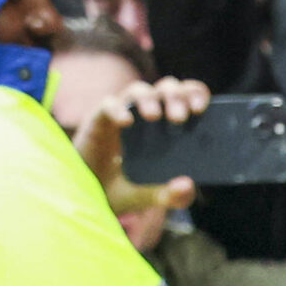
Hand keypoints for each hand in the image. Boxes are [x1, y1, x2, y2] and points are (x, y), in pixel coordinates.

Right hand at [72, 78, 209, 252]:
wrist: (85, 197)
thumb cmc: (121, 190)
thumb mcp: (149, 198)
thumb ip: (171, 196)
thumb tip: (187, 185)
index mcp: (168, 127)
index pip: (186, 97)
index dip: (195, 94)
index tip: (200, 110)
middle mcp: (146, 115)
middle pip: (166, 87)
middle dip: (176, 96)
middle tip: (179, 119)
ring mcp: (122, 115)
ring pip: (139, 89)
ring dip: (150, 98)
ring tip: (153, 117)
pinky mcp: (98, 120)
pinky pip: (108, 103)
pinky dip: (117, 108)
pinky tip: (125, 122)